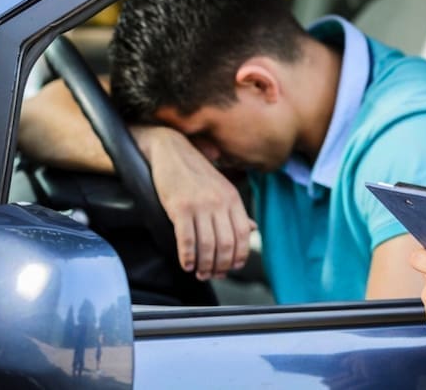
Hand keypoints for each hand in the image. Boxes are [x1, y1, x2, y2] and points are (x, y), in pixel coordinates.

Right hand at [133, 126, 255, 280]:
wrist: (172, 151)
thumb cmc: (196, 173)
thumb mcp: (222, 188)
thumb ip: (236, 211)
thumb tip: (253, 229)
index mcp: (232, 198)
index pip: (243, 234)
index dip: (239, 255)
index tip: (232, 267)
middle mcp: (219, 202)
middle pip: (226, 244)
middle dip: (221, 265)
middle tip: (213, 275)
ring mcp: (200, 204)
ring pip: (208, 245)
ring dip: (204, 265)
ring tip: (200, 273)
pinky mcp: (179, 207)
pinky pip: (187, 239)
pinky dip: (188, 257)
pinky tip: (187, 264)